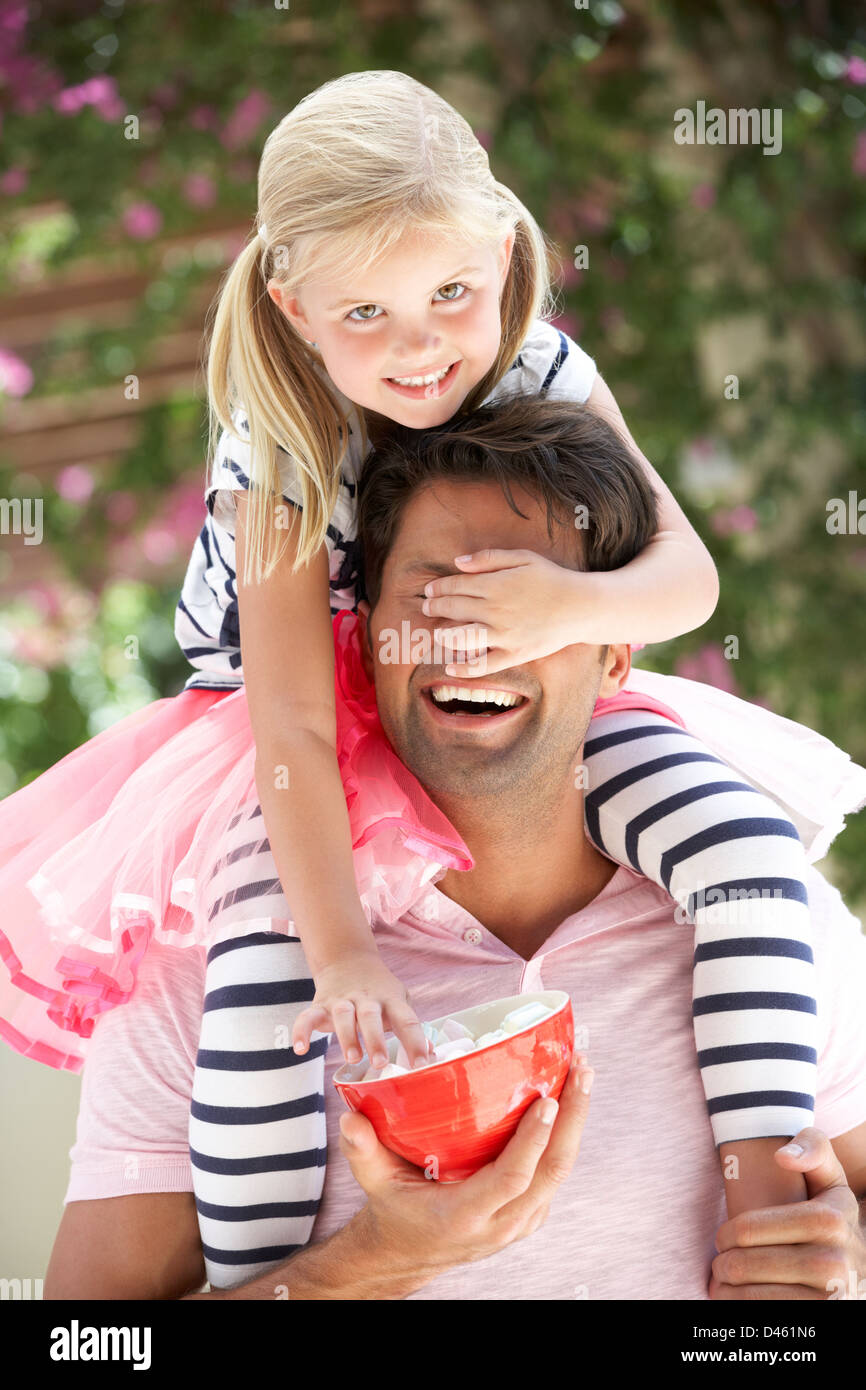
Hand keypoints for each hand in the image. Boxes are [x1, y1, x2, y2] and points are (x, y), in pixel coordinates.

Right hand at [292, 948, 430, 1070]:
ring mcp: (341, 1001)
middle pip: (371, 1016)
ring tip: (352, 1059)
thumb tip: (432, 1057)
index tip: (422, 1065)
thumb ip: (411, 1029)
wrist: (348, 959)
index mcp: (391, 1000)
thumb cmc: (380, 992)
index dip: (416, 1042)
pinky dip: (302, 1031)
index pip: (407, 1020)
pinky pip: (307, 1017)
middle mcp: (366, 999)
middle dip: (375, 1039)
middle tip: (380, 1063)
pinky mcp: (320, 1005)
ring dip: (346, 1036)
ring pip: (342, 1015)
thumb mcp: (399, 1003)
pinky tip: (301, 1049)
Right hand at [339, 1054, 593, 1278]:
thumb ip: (362, 1149)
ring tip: (582, 1074)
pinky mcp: (528, 1215)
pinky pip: (553, 1175)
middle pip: (551, 1172)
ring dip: (575, 1123)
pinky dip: (564, 1137)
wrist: (408, 1252)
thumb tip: (349, 1115)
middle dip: (572, 1119)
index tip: (547, 1100)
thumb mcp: (374, 1181)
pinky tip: (567, 1100)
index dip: (533, 1140)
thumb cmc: (393, 1208)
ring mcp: (519, 1223)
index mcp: (466, 1215)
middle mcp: (500, 1224)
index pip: (512, 1178)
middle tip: (582, 1070)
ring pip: (559, 1173)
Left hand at [421, 549, 586, 677]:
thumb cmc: (551, 579)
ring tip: (438, 633)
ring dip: (443, 635)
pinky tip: (450, 667)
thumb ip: (488, 558)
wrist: (581, 607)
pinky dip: (464, 668)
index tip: (430, 589)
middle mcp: (496, 610)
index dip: (439, 587)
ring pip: (462, 637)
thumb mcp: (523, 558)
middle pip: (454, 608)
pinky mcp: (513, 655)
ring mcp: (504, 635)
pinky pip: (483, 665)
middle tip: (426, 607)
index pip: (456, 586)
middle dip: (435, 607)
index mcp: (496, 584)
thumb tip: (457, 563)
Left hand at [710, 1127, 865, 1299]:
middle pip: (744, 1265)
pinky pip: (763, 1316)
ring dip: (727, 1288)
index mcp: (829, 1220)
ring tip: (725, 1279)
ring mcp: (829, 1298)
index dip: (725, 1234)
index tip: (723, 1236)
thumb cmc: (831, 1212)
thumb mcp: (829, 1176)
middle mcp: (833, 1263)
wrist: (862, 1265)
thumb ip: (812, 1147)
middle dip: (722, 1262)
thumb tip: (781, 1157)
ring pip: (749, 1296)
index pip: (747, 1230)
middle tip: (721, 1260)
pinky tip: (739, 1297)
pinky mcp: (821, 1319)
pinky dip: (740, 1308)